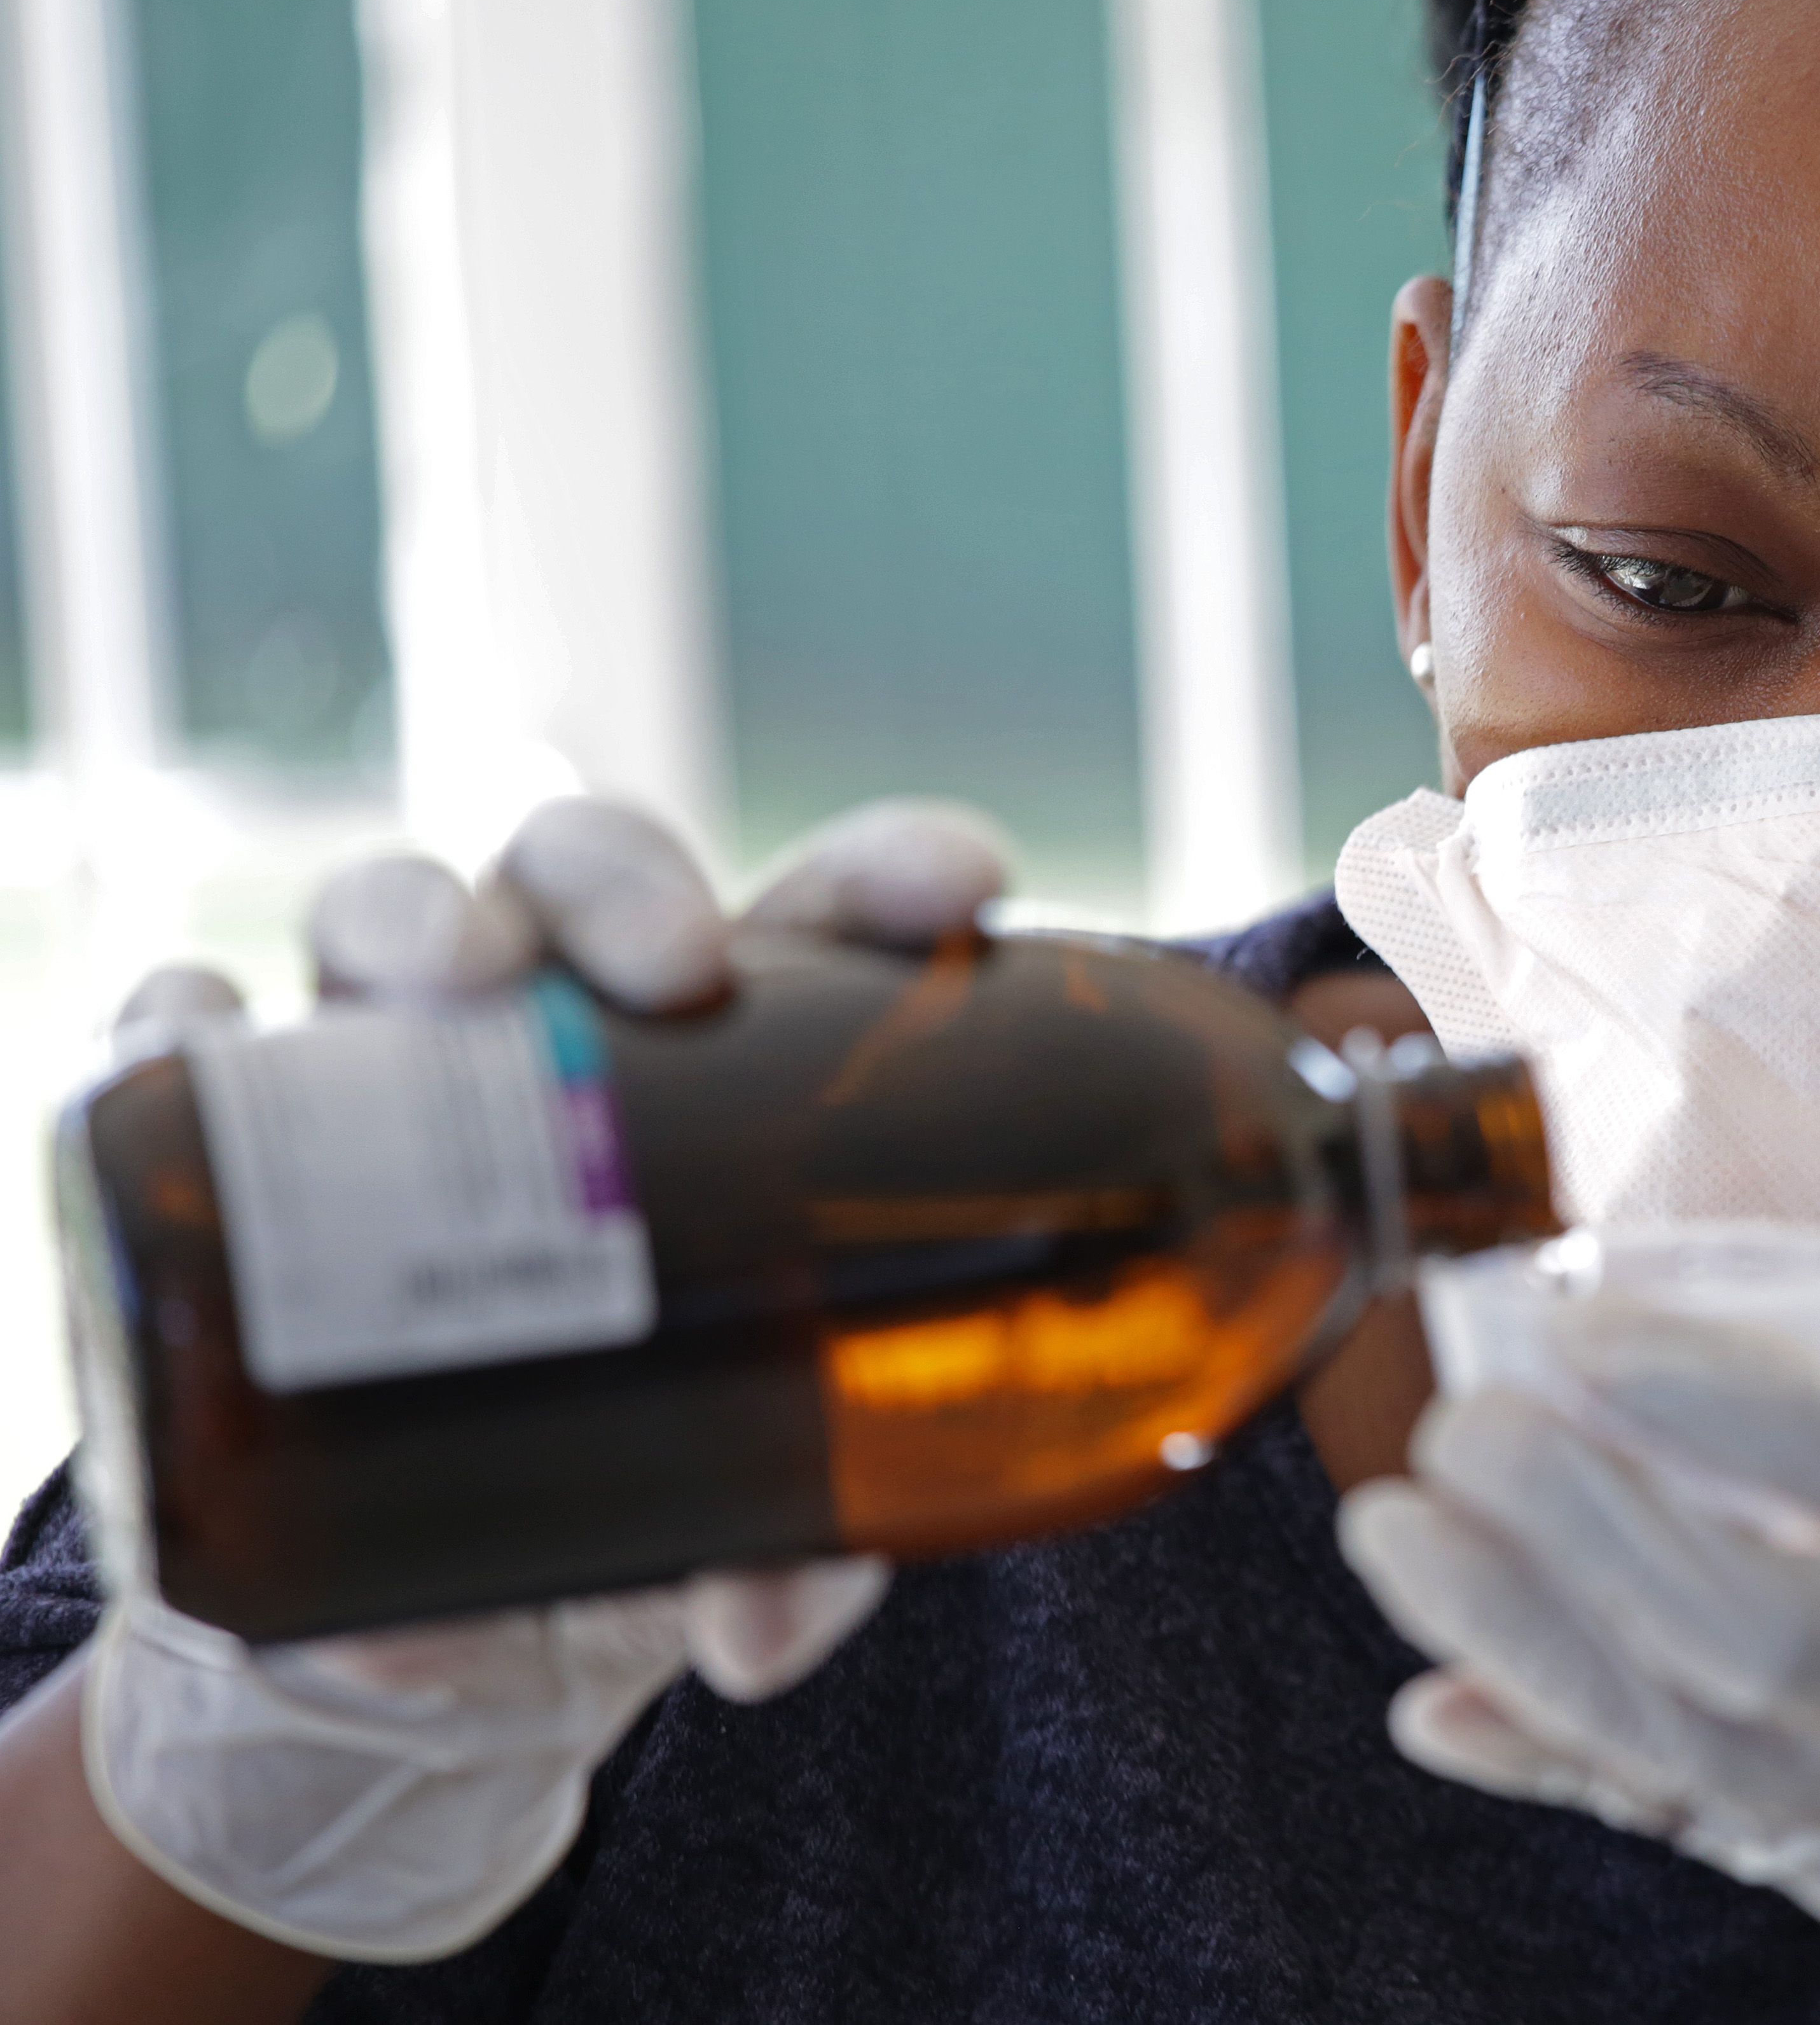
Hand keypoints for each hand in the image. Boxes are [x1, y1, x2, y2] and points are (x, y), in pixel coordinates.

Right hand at [80, 794, 1010, 1961]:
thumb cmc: (637, 1495)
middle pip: (585, 874)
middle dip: (627, 884)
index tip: (963, 880)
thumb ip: (791, 1566)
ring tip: (452, 987)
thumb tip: (762, 1627)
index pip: (822, 917)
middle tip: (676, 967)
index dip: (888, 872)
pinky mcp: (233, 1151)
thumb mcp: (734, 1521)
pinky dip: (180, 1021)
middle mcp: (554, 1030)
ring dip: (418, 918)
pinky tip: (203, 1027)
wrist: (430, 1628)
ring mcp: (386, 1077)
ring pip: (388, 913)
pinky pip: (177, 1044)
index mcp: (730, 1066)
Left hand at [1340, 1290, 1819, 2024]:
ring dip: (1529, 1638)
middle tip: (1455, 1416)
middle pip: (1767, 1623)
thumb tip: (1719, 1292)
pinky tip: (1442, 1711)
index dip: (1713, 1388)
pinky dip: (1563, 1769)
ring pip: (1708, 1743)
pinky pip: (1704, 1831)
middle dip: (1581, 1523)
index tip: (1574, 1313)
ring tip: (1397, 1533)